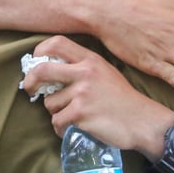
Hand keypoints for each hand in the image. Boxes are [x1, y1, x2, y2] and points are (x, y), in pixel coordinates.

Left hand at [21, 36, 173, 157]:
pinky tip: (75, 128)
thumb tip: (51, 72)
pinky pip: (57, 122)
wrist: (144, 122)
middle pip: (42, 70)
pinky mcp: (81, 113)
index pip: (57, 43)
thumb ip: (82, 68)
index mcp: (91, 60)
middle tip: (30, 90)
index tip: (35, 63)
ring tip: (75, 117)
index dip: (40, 52)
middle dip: (29, 81)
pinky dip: (62, 129)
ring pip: (50, 103)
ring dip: (57, 113)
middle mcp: (85, 73)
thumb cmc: (124, 100)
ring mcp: (82, 93)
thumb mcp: (106, 73)